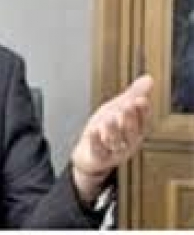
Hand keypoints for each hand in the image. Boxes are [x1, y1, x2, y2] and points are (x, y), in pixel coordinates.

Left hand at [70, 74, 152, 203]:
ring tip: (110, 118)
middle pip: (131, 132)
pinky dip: (95, 141)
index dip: (143, 111)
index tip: (141, 99)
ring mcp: (113, 152)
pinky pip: (98, 150)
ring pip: (115, 142)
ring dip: (113, 130)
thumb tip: (149, 78)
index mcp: (135, 131)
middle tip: (127, 105)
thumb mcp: (117, 108)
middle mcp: (127, 143)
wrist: (88, 153)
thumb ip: (132, 95)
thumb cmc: (105, 128)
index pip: (143, 122)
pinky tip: (93, 131)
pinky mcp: (98, 158)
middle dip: (130, 118)